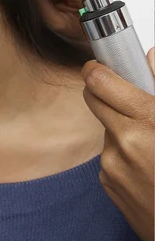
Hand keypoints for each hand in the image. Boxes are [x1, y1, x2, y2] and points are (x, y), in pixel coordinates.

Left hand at [82, 47, 154, 240]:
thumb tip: (150, 56)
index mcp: (146, 120)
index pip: (99, 80)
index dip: (96, 69)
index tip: (99, 66)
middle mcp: (123, 141)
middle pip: (92, 98)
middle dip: (103, 92)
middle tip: (122, 95)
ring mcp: (112, 165)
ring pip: (105, 129)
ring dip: (119, 127)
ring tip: (149, 142)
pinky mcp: (107, 184)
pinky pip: (108, 156)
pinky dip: (122, 154)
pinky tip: (146, 166)